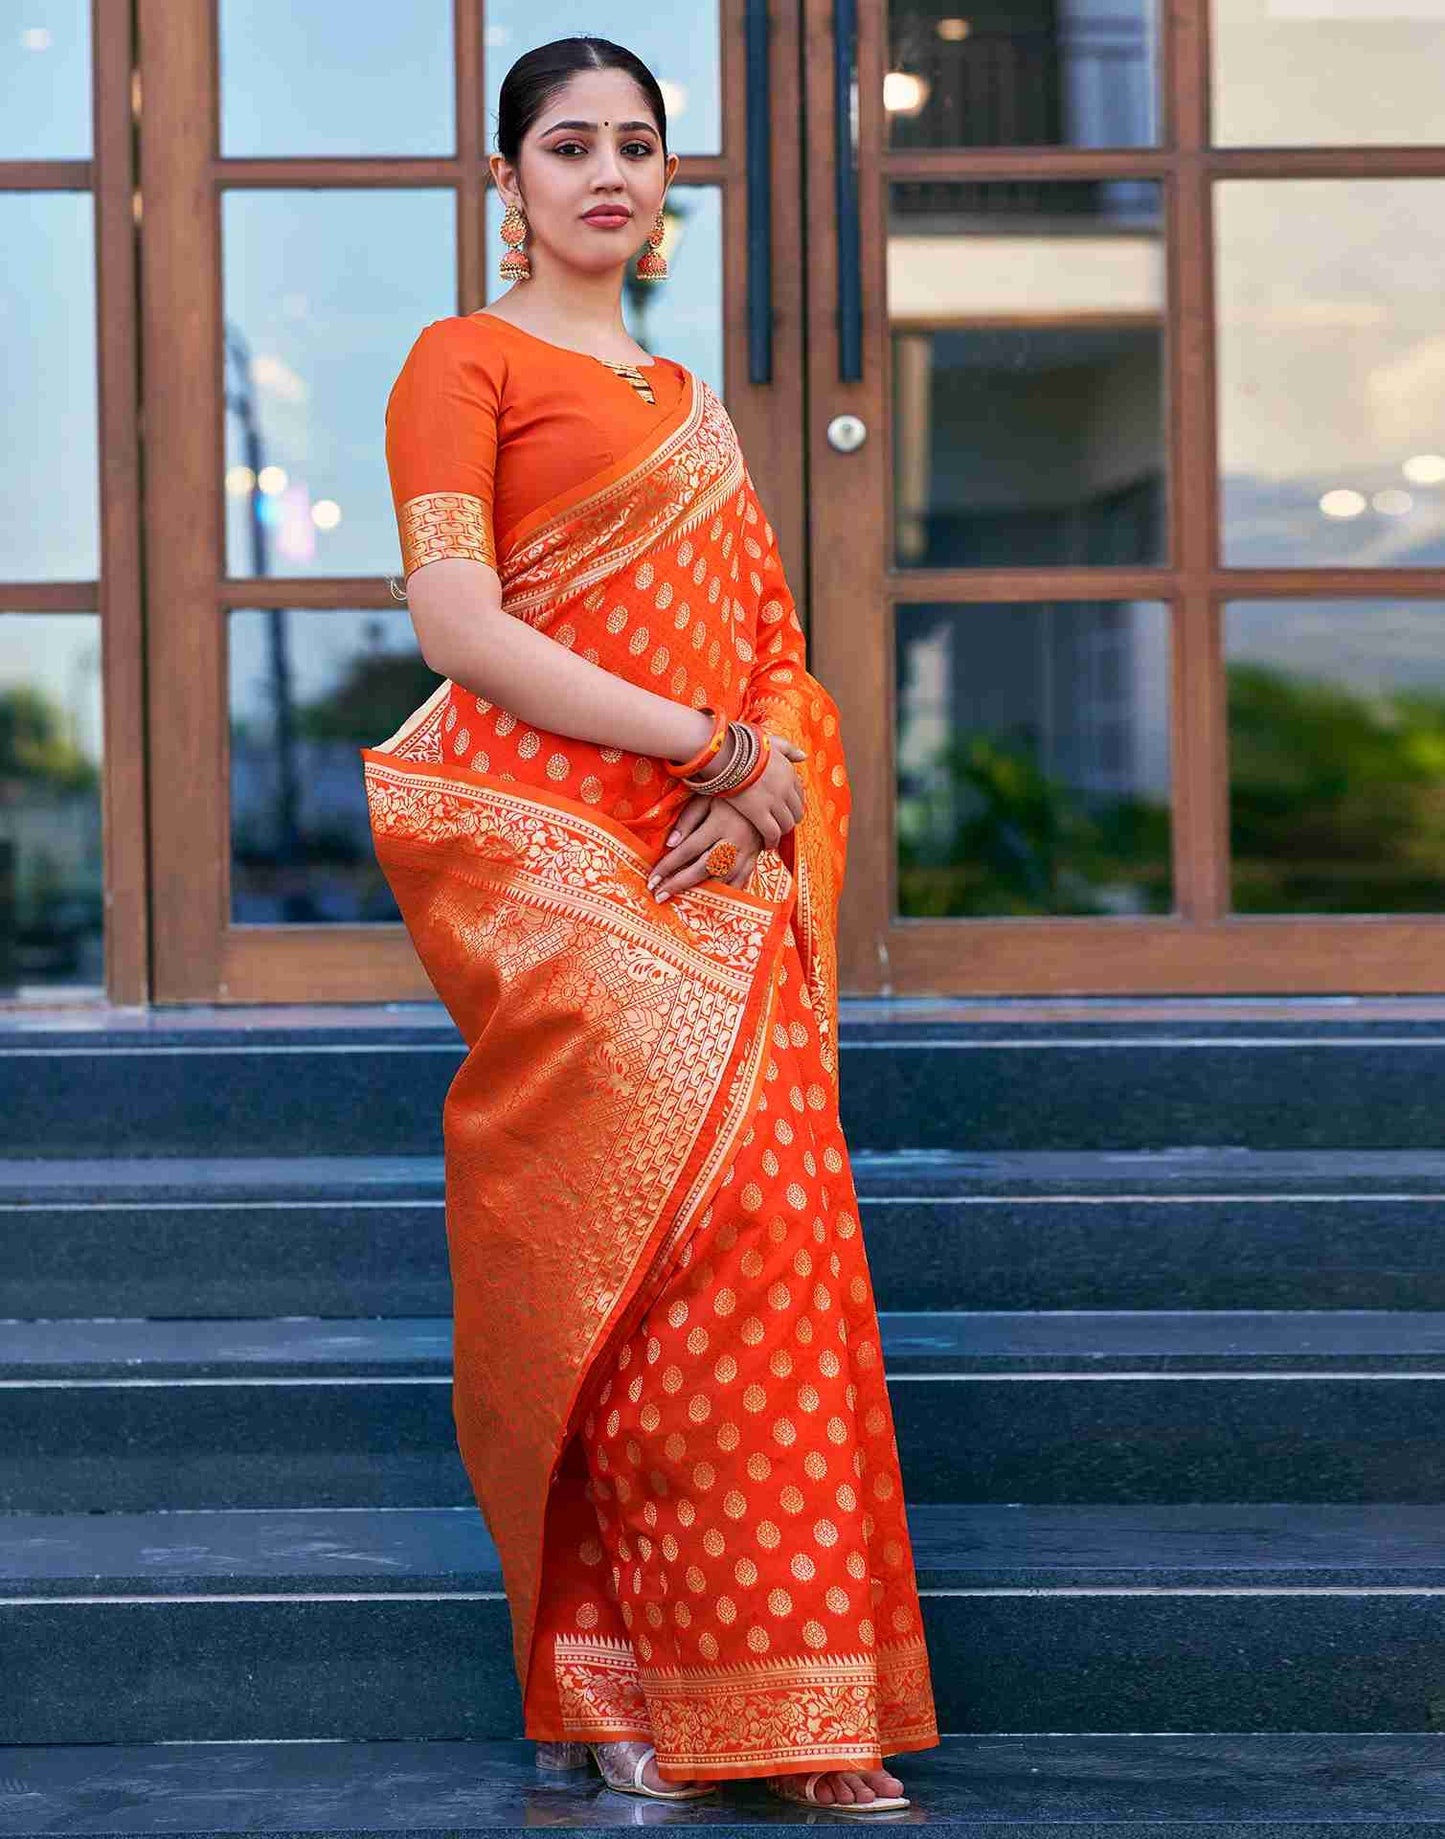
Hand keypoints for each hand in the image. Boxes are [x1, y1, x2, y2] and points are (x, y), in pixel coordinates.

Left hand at [647, 796, 763, 901]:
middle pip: (703, 869)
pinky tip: (709, 899)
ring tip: (680, 900)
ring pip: (721, 879)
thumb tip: (670, 844)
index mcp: (720, 824)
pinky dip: (724, 893)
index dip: (668, 866)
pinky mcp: (755, 859)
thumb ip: (688, 820)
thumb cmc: (729, 796)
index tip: (652, 879)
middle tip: (659, 896)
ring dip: (700, 892)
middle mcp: (734, 842)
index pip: (688, 849)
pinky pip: (739, 882)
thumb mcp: (706, 798)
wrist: (765, 796)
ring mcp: (747, 853)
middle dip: (679, 884)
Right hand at [721, 727, 806, 847]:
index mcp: (789, 772)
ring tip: (772, 836)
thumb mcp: (770, 742)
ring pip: (786, 824)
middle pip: (796, 811)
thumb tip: (804, 756)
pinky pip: (772, 833)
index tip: (784, 808)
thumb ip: (788, 749)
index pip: (799, 794)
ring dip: (781, 832)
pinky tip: (766, 845)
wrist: (724, 753)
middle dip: (789, 819)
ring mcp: (774, 801)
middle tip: (779, 825)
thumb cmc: (742, 746)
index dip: (792, 803)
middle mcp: (785, 788)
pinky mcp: (759, 813)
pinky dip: (771, 841)